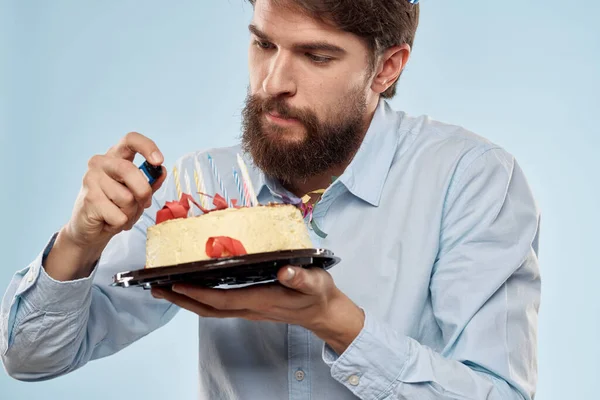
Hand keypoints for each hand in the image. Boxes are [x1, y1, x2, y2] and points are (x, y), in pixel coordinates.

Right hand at [45, 132, 166, 280]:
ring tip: (119, 214)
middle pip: (130, 171)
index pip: (130, 140)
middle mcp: (100, 163)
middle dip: (143, 192)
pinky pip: (119, 215)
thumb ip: (150, 182)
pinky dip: (121, 223)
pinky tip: (109, 221)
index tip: (158, 161)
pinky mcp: (89, 199)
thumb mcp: (136, 193)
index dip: (147, 147)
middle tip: (144, 203)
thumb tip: (162, 171)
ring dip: (131, 212)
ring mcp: (91, 180)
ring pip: (127, 198)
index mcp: (115, 157)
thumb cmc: (114, 207)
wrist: (89, 229)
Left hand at [151, 266, 364, 354]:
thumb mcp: (315, 282)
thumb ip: (300, 277)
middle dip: (180, 299)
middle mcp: (249, 308)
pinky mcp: (249, 305)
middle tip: (155, 288)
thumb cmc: (318, 295)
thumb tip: (285, 269)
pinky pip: (218, 305)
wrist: (323, 313)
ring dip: (185, 300)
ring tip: (164, 288)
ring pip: (209, 308)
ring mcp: (247, 309)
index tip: (176, 282)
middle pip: (207, 308)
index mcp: (260, 300)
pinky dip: (200, 298)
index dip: (198, 293)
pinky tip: (192, 288)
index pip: (222, 299)